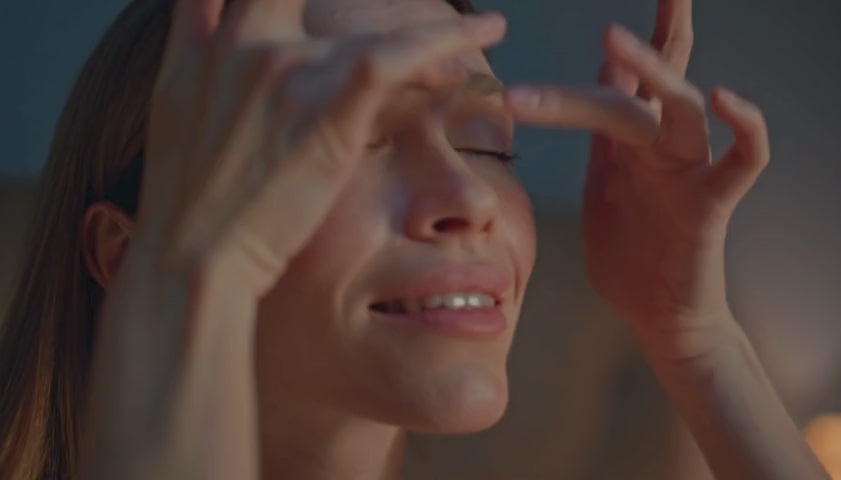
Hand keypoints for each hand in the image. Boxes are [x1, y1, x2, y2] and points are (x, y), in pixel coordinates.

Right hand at [136, 0, 507, 296]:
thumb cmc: (188, 196)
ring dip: (435, 29)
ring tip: (480, 32)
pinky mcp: (328, 107)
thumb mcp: (171, 102)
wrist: (194, 256)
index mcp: (214, 42)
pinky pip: (399, 56)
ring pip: (377, 25)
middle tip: (411, 4)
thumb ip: (191, 41)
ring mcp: (287, 71)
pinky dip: (446, 39)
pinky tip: (484, 36)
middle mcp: (248, 43)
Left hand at [505, 0, 769, 356]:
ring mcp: (687, 172)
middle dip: (636, 44)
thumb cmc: (629, 252)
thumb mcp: (605, 179)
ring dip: (653, 70)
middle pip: (650, 82)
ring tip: (613, 39)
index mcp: (628, 143)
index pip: (624, 80)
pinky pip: (742, 162)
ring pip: (683, 108)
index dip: (618, 48)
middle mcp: (660, 147)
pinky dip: (745, 131)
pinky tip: (730, 99)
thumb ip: (602, 133)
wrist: (656, 315)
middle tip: (608, 20)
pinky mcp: (709, 206)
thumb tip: (592, 85)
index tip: (604, 25)